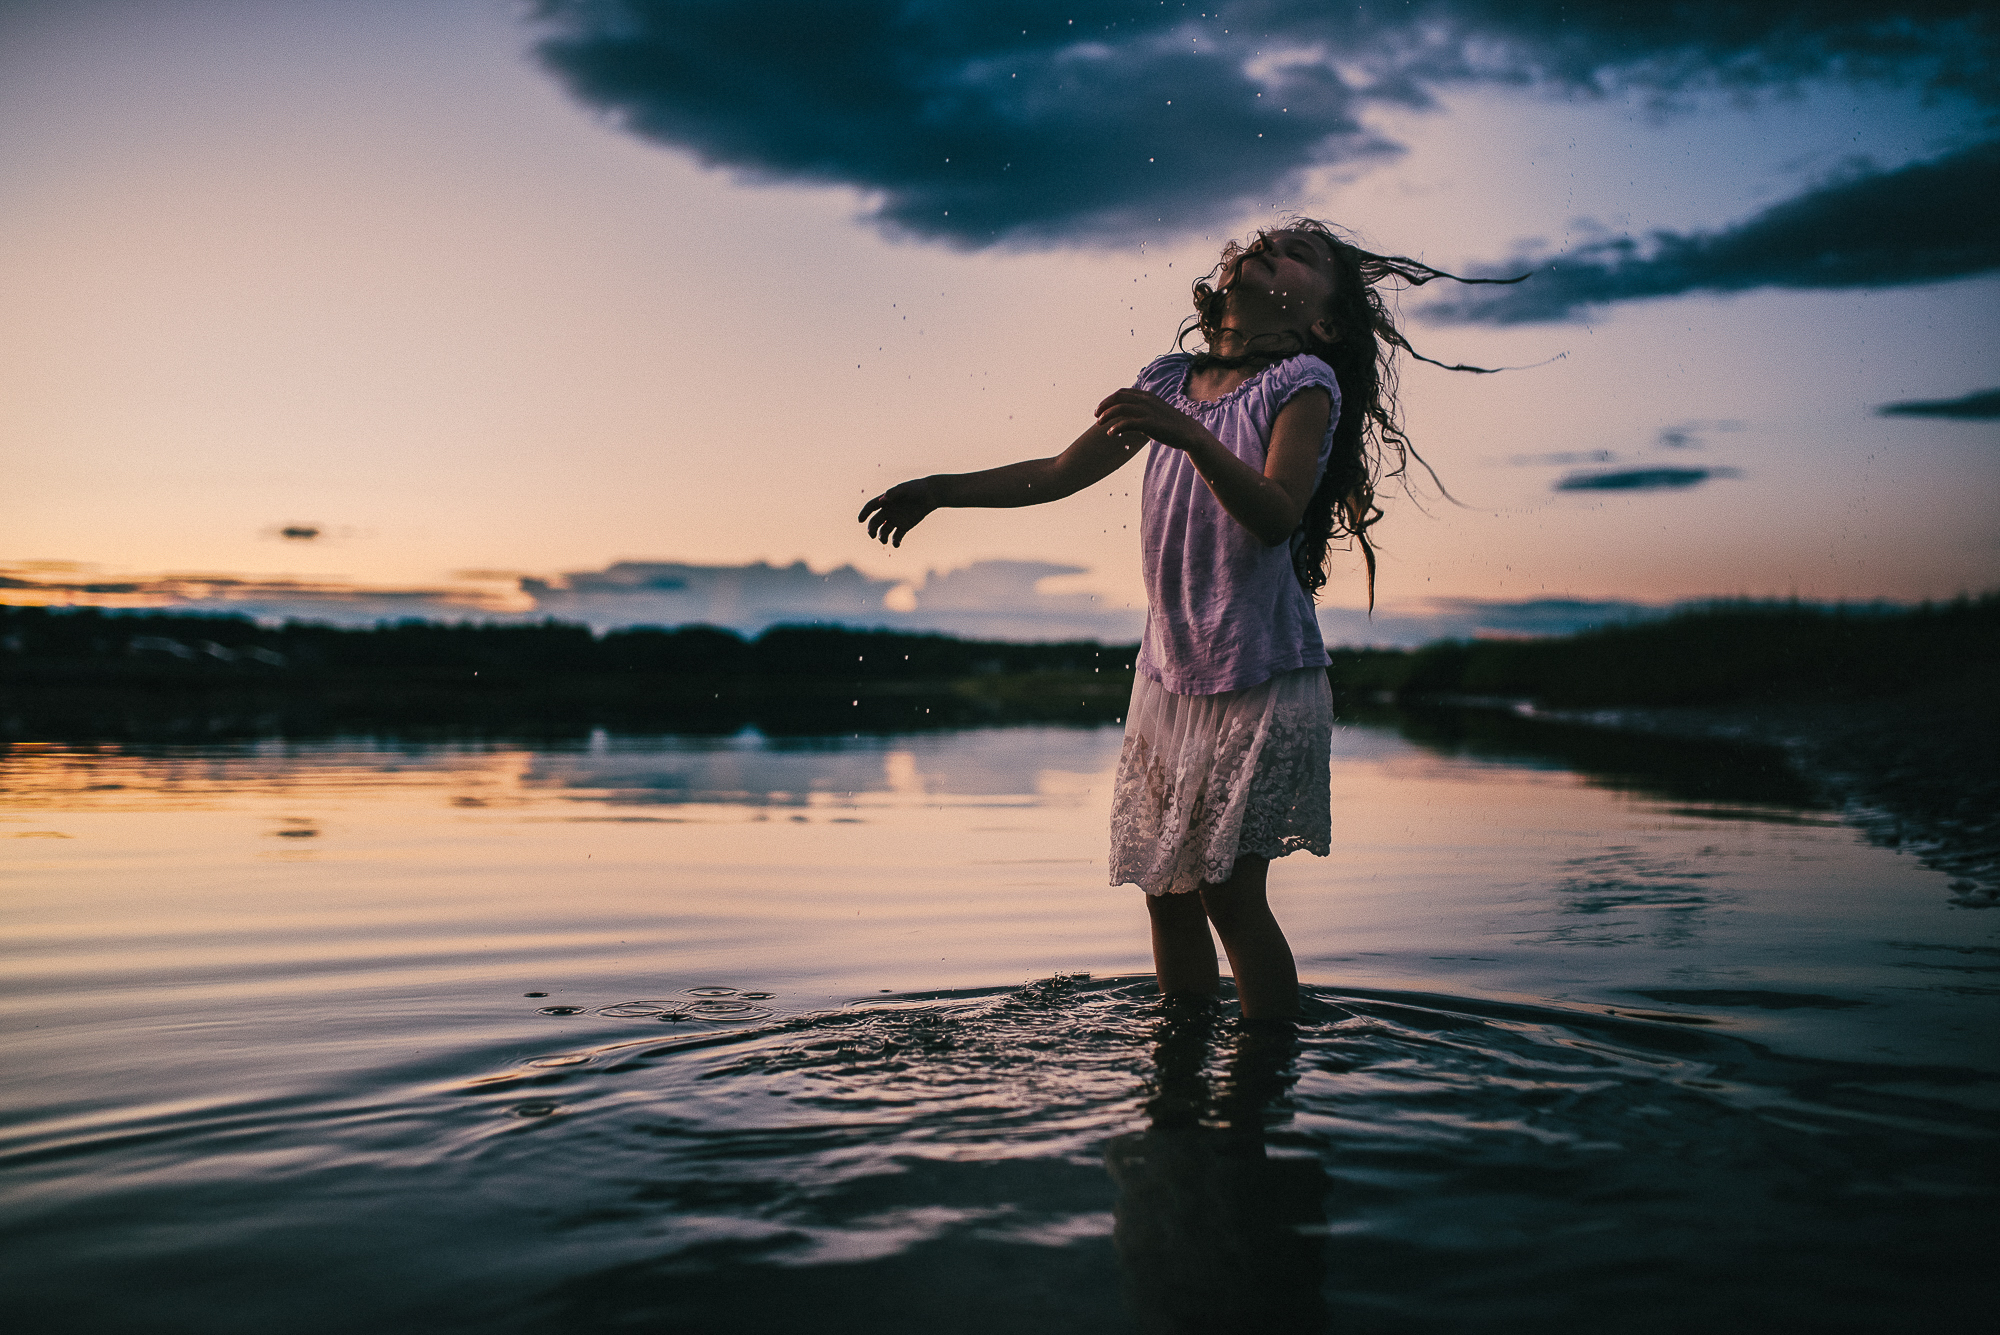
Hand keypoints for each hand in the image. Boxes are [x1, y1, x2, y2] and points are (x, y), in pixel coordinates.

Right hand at [859, 477, 937, 546]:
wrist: (931, 494)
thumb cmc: (917, 488)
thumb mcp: (905, 489)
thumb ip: (893, 493)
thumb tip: (882, 500)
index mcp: (886, 501)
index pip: (871, 507)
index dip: (864, 513)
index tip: (860, 520)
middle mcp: (888, 511)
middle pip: (875, 522)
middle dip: (871, 529)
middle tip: (872, 534)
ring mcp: (896, 520)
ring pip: (884, 531)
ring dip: (882, 537)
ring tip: (884, 540)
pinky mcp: (904, 526)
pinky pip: (897, 536)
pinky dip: (895, 541)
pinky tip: (896, 544)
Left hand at [1094, 389, 1208, 452]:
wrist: (1189, 433)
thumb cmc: (1170, 425)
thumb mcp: (1153, 414)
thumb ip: (1139, 414)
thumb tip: (1125, 420)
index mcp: (1146, 396)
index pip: (1122, 393)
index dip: (1108, 400)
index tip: (1100, 410)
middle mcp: (1146, 400)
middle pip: (1118, 398)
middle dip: (1104, 406)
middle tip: (1096, 417)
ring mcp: (1148, 411)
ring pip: (1120, 408)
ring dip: (1107, 415)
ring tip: (1099, 424)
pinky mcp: (1150, 423)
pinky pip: (1128, 423)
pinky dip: (1117, 427)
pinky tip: (1111, 433)